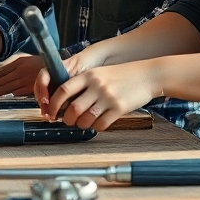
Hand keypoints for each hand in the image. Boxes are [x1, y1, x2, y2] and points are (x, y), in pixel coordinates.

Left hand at [0, 54, 43, 97]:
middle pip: (2, 79)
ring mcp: (25, 78)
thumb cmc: (45, 64)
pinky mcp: (31, 87)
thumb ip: (17, 66)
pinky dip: (8, 95)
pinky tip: (2, 98)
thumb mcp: (29, 60)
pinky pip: (16, 92)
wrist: (58, 66)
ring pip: (7, 86)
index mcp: (19, 62)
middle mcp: (20, 70)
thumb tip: (6, 73)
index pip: (1, 71)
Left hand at [35, 59, 162, 130]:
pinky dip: (97, 127)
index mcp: (89, 75)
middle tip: (68, 121)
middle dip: (67, 119)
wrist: (148, 75)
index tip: (51, 112)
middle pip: (73, 108)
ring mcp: (108, 97)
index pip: (63, 90)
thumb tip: (66, 102)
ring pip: (86, 118)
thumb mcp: (100, 73)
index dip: (54, 104)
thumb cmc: (123, 75)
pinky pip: (102, 124)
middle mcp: (97, 85)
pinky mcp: (119, 108)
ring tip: (83, 122)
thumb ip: (84, 84)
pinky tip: (99, 123)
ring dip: (81, 124)